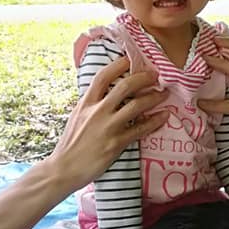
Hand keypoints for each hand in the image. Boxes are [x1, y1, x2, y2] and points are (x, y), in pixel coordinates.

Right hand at [48, 56, 167, 190]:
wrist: (63, 169)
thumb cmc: (70, 144)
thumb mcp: (77, 117)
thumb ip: (91, 105)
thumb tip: (105, 94)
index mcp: (86, 103)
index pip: (103, 76)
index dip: (118, 65)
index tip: (130, 60)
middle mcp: (97, 111)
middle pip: (125, 86)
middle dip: (144, 77)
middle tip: (155, 75)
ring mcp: (108, 127)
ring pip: (137, 105)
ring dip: (154, 97)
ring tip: (164, 94)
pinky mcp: (116, 143)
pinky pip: (140, 129)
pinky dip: (155, 121)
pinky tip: (164, 116)